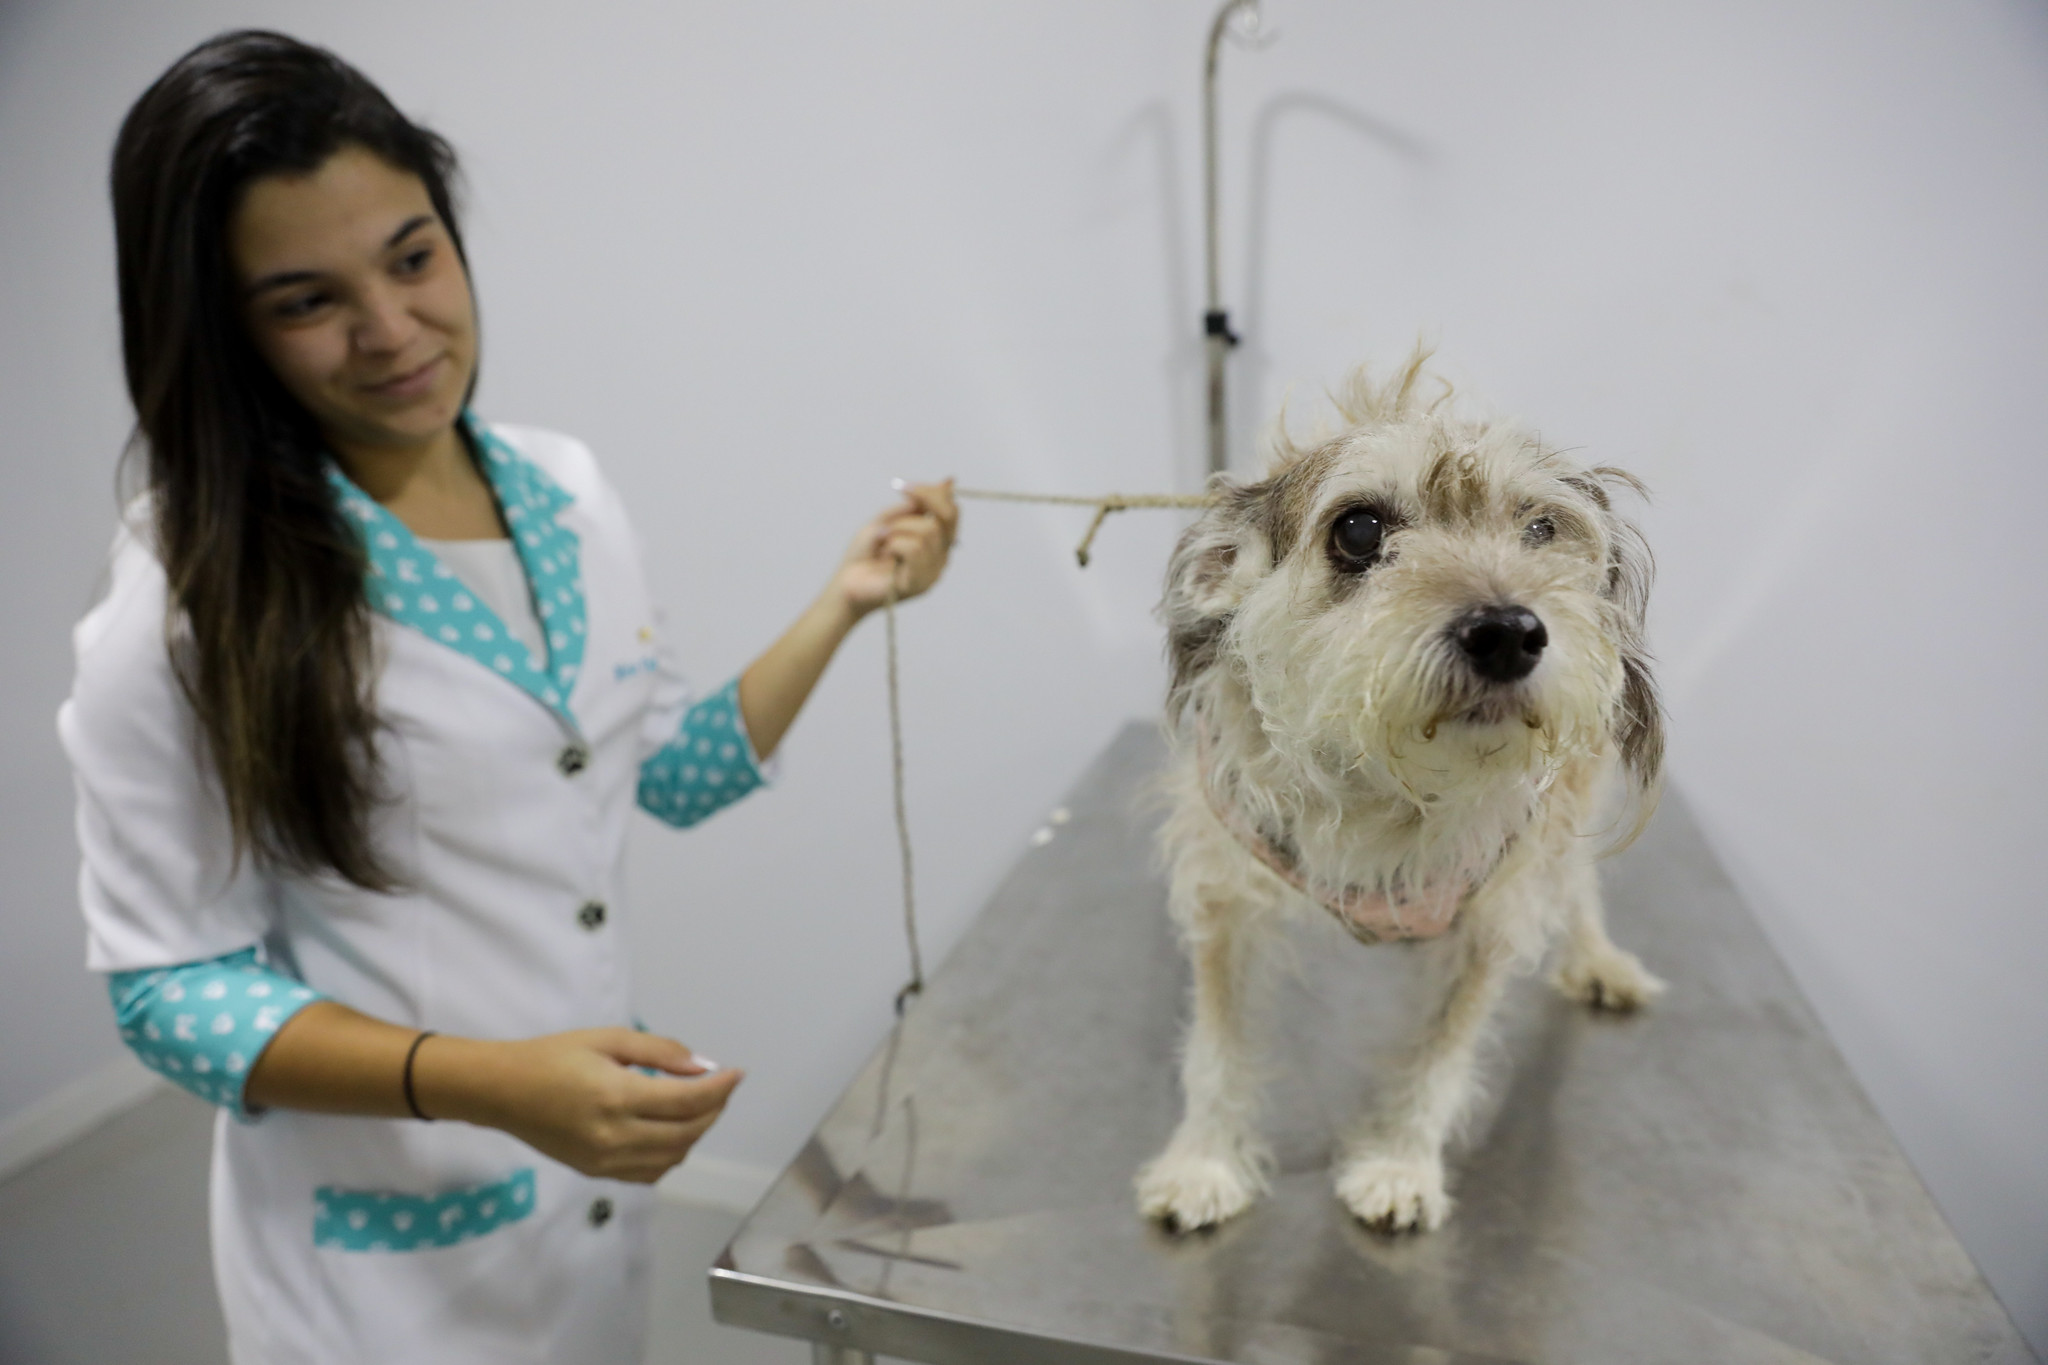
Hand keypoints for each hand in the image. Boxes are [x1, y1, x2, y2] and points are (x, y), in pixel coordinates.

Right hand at [417, 1028, 742, 1184]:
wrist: (501, 1092)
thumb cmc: (553, 1056)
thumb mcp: (607, 1039)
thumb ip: (660, 1052)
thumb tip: (703, 1066)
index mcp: (617, 1097)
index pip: (687, 1101)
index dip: (720, 1088)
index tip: (737, 1073)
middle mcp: (614, 1137)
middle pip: (686, 1133)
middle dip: (713, 1110)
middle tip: (721, 1087)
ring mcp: (605, 1161)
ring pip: (673, 1158)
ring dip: (695, 1133)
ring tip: (698, 1105)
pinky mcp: (597, 1173)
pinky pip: (650, 1173)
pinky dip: (671, 1154)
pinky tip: (671, 1131)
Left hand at [833, 479, 958, 618]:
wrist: (845, 584)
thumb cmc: (865, 555)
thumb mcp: (889, 520)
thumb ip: (916, 505)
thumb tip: (948, 483)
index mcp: (936, 542)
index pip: (951, 512)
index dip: (933, 494)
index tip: (904, 486)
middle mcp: (940, 557)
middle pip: (946, 518)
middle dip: (919, 503)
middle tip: (892, 508)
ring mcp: (933, 572)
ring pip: (926, 532)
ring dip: (896, 530)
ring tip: (881, 543)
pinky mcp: (920, 583)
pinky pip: (914, 549)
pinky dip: (893, 544)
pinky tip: (883, 553)